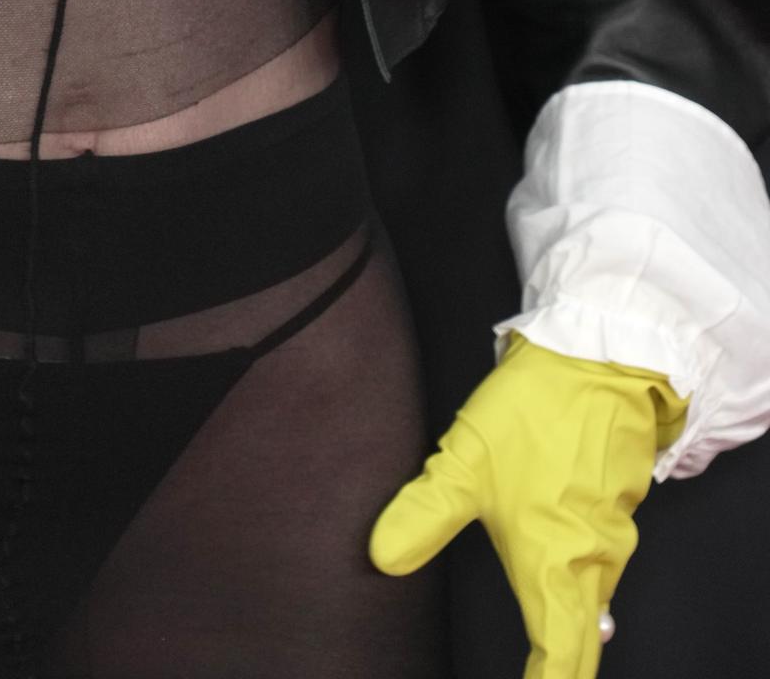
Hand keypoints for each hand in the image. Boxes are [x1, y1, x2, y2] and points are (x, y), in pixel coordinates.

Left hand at [368, 331, 687, 678]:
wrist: (597, 356)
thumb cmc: (533, 414)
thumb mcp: (465, 463)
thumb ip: (424, 514)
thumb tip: (380, 558)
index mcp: (557, 566)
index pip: (561, 657)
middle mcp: (595, 562)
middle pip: (583, 635)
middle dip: (561, 661)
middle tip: (538, 674)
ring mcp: (616, 533)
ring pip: (595, 595)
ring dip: (573, 616)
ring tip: (552, 642)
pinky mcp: (623, 502)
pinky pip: (603, 557)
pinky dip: (583, 571)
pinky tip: (563, 562)